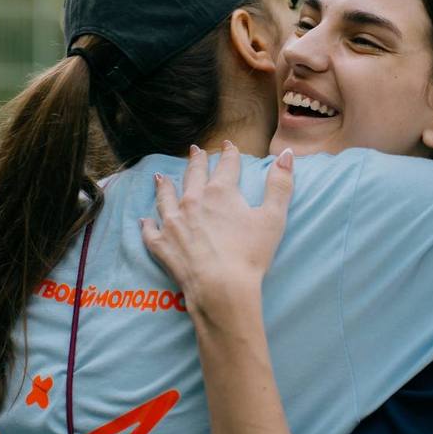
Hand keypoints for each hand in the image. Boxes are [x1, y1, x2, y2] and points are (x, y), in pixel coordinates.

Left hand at [141, 142, 293, 319]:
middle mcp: (192, 200)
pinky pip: (150, 230)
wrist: (221, 288)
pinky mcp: (161, 244)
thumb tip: (287, 154)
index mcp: (220, 192)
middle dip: (196, 161)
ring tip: (161, 177)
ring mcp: (173, 221)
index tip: (227, 145)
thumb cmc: (250, 254)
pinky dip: (147, 224)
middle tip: (195, 151)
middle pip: (193, 174)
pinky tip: (145, 220)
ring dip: (165, 185)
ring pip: (166, 196)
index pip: (226, 165)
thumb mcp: (273, 217)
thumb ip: (280, 184)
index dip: (229, 153)